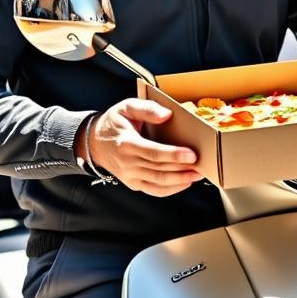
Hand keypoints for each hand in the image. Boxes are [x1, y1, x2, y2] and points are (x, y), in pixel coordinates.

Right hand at [83, 99, 201, 196]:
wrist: (95, 143)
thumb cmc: (114, 123)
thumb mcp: (126, 107)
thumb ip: (147, 108)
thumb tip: (166, 114)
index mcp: (126, 144)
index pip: (153, 153)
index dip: (174, 155)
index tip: (191, 154)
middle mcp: (127, 163)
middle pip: (159, 169)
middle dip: (182, 168)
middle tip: (201, 164)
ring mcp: (130, 176)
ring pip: (159, 182)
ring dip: (180, 180)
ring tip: (197, 174)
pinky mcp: (134, 184)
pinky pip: (155, 190)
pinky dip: (171, 189)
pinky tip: (184, 183)